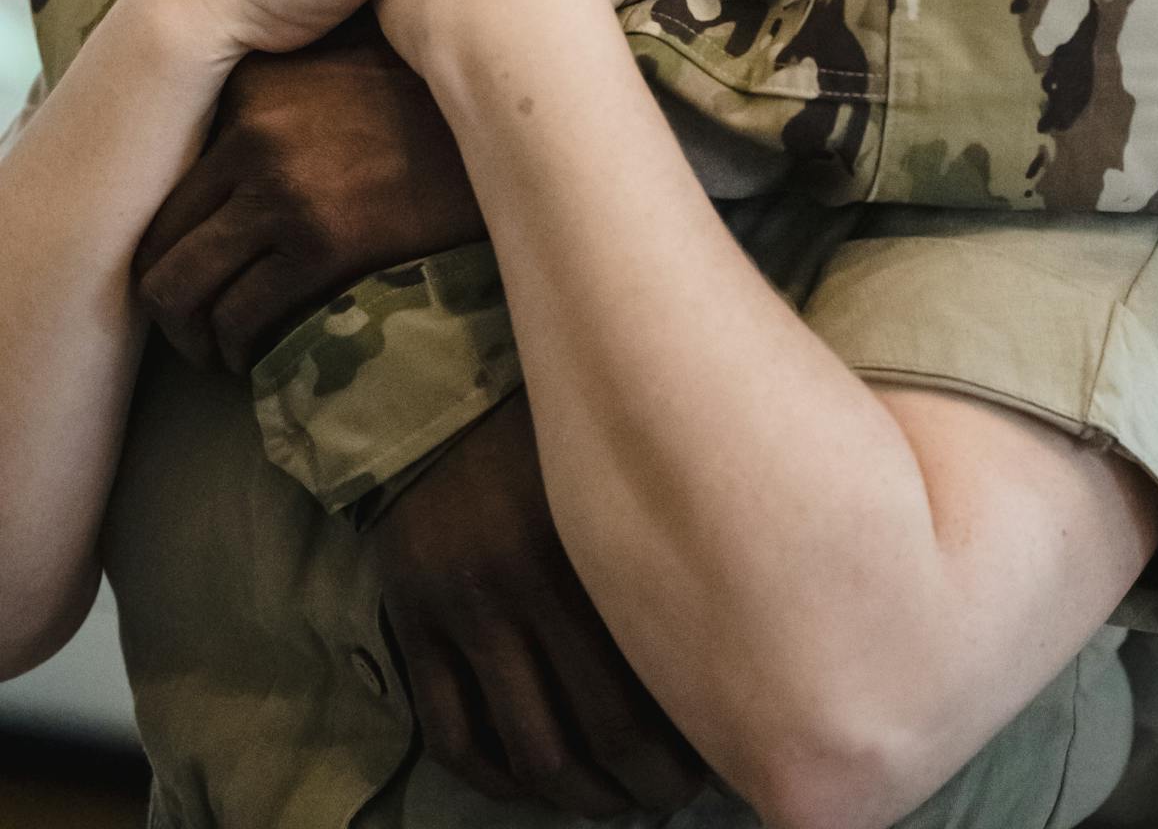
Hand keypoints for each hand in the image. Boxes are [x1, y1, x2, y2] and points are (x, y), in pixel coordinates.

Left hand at [134, 24, 484, 372]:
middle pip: (162, 239)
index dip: (166, 238)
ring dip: (192, 334)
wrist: (507, 127)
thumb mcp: (338, 69)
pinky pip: (243, 316)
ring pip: (186, 288)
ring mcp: (287, 190)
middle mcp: (257, 131)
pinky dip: (238, 348)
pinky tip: (254, 355)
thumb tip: (226, 142)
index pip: (167, 180)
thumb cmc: (424, 104)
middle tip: (189, 327)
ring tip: (215, 351)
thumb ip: (278, 91)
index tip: (188, 265)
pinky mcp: (323, 244)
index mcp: (253, 86)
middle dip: (167, 299)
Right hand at [376, 389, 706, 815]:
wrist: (443, 386)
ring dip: (578, 797)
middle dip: (645, 787)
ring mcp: (462, 608)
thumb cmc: (555, 430)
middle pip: (600, 734)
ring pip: (530, 752)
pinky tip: (532, 784)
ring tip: (610, 800)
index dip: (690, 745)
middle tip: (668, 795)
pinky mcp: (412, 622)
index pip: (655, 684)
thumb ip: (662, 544)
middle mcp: (526, 580)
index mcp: (593, 541)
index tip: (719, 757)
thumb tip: (728, 648)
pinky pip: (454, 735)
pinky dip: (496, 780)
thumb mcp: (621, 471)